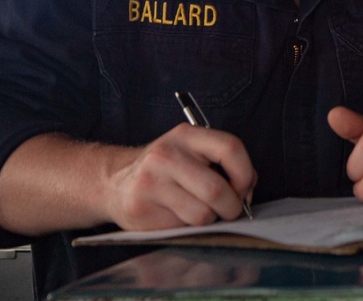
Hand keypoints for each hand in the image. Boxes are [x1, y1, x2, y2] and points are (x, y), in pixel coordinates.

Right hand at [105, 124, 255, 230]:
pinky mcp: (142, 207)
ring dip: (210, 220)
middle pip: (217, 189)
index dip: (245, 173)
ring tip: (201, 211)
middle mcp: (167, 154)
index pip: (231, 148)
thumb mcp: (192, 153)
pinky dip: (189, 227)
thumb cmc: (165, 169)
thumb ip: (223, 164)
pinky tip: (178, 215)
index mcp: (187, 135)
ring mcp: (152, 181)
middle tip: (229, 210)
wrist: (114, 181)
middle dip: (232, 207)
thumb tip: (248, 188)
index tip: (244, 188)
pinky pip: (182, 227)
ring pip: (202, 214)